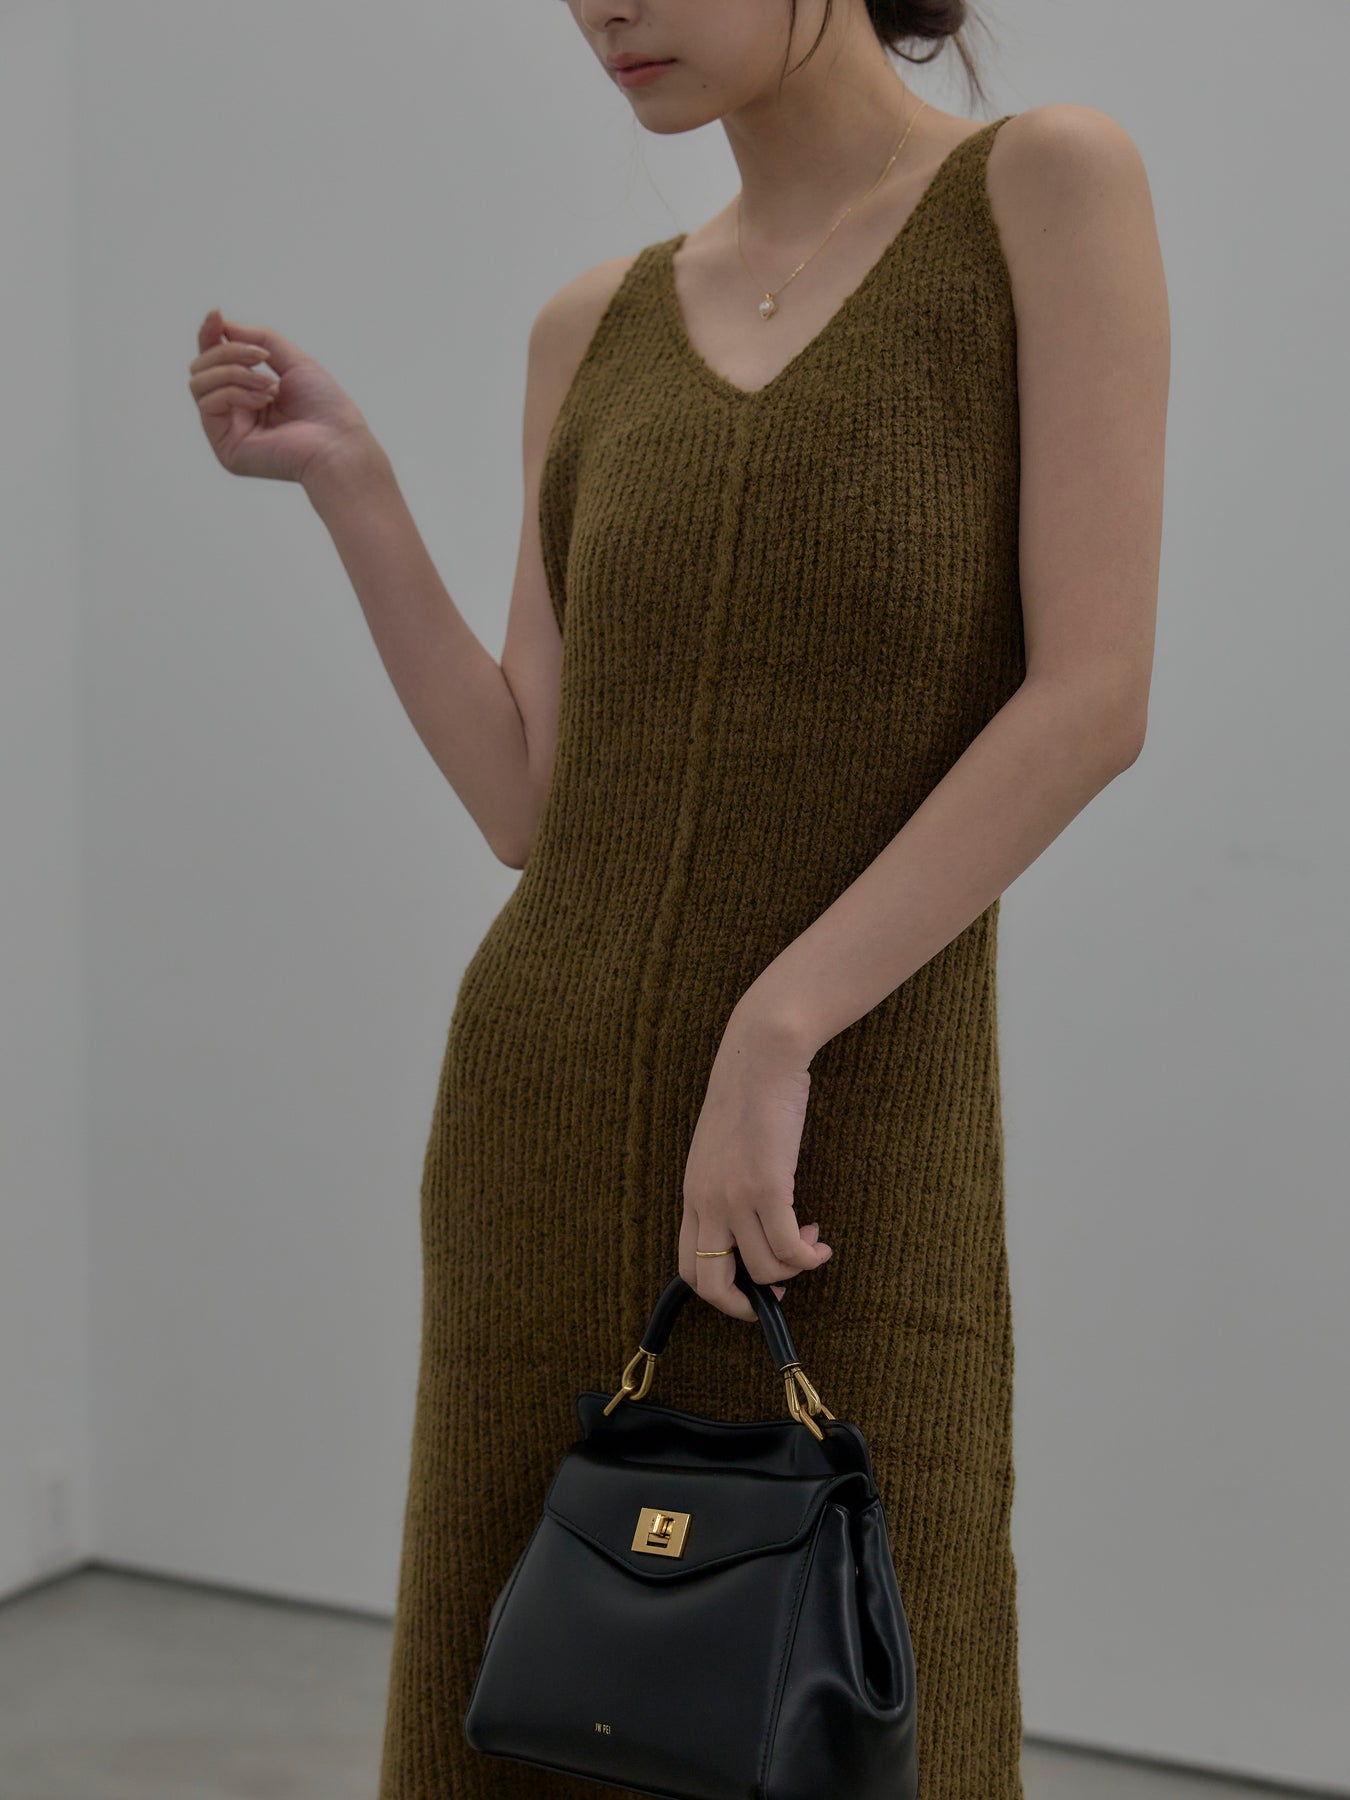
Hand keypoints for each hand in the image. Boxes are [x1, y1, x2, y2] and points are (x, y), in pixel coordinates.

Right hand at [188, 308, 379, 486]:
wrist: (339, 443)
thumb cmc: (325, 407)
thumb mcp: (293, 361)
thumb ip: (260, 340)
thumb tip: (223, 326)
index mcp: (249, 396)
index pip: (215, 361)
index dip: (210, 334)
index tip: (216, 314)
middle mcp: (235, 415)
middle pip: (201, 368)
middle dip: (229, 353)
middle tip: (262, 359)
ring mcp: (228, 432)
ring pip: (199, 383)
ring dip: (234, 373)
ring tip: (270, 386)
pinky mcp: (226, 448)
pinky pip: (209, 403)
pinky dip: (235, 393)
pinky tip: (264, 401)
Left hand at [679, 1008, 833, 1322]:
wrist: (759, 1057)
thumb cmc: (747, 1096)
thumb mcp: (720, 1151)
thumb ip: (726, 1189)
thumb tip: (752, 1229)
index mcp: (693, 1195)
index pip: (689, 1269)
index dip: (721, 1293)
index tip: (753, 1285)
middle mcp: (707, 1203)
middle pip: (712, 1285)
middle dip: (747, 1304)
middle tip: (780, 1293)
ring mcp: (735, 1197)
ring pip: (765, 1269)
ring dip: (795, 1269)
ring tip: (812, 1246)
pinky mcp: (767, 1186)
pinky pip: (789, 1248)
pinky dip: (809, 1257)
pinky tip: (820, 1243)